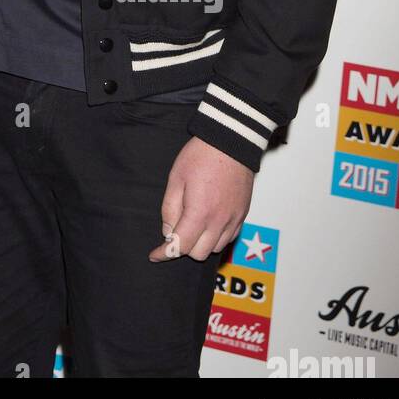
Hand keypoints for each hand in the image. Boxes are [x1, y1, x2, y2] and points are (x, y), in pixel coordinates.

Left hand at [149, 135, 253, 261]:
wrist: (230, 143)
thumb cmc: (200, 157)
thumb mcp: (175, 179)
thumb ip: (170, 209)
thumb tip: (168, 231)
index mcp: (200, 213)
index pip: (180, 246)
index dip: (164, 253)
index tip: (155, 255)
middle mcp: (219, 222)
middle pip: (198, 253)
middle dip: (183, 246)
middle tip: (175, 230)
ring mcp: (234, 220)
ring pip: (215, 249)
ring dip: (201, 243)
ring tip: (192, 224)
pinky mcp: (243, 215)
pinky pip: (229, 238)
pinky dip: (216, 238)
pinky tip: (208, 223)